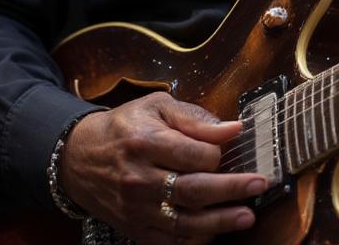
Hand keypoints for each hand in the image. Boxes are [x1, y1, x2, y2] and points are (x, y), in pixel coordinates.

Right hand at [61, 92, 265, 242]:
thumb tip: (233, 128)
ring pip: (183, 221)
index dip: (216, 153)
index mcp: (145, 142)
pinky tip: (216, 231)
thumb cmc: (125, 127)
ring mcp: (136, 209)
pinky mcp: (134, 229)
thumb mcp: (156, 108)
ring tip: (248, 216)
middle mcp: (139, 179)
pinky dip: (195, 238)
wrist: (80, 158)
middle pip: (192, 190)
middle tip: (259, 184)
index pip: (191, 154)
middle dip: (230, 189)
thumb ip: (195, 118)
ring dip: (219, 221)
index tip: (230, 148)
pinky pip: (169, 241)